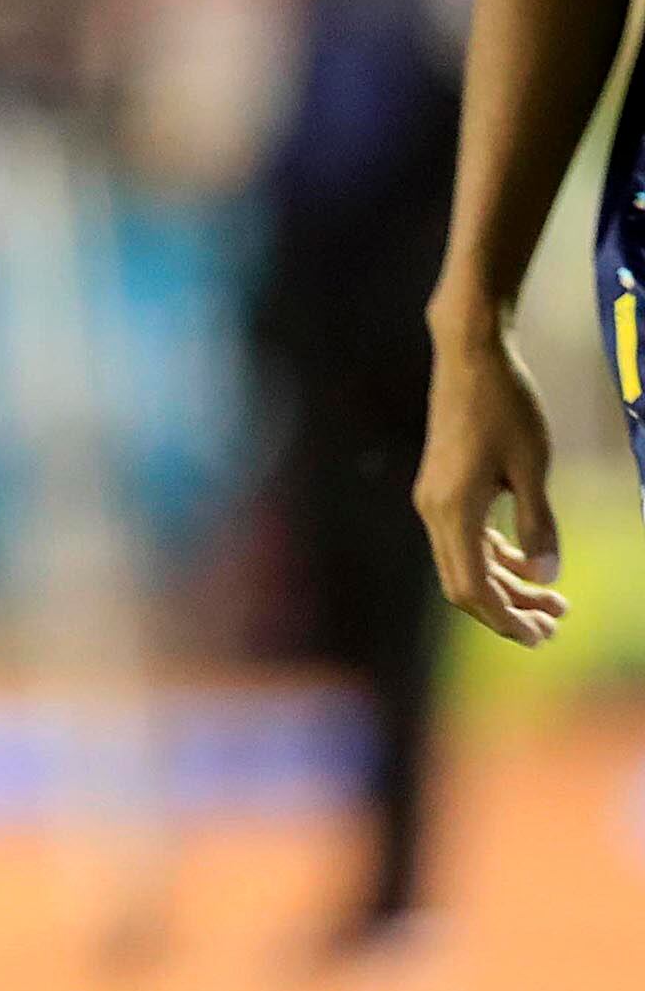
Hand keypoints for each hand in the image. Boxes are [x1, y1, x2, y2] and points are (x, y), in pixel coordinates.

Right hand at [415, 296, 565, 646]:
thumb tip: (547, 577)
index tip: (543, 636)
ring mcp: (434, 498)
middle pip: (464, 583)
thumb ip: (538, 524)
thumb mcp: (532, 466)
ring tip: (554, 600)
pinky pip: (464, 539)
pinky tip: (528, 562)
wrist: (470, 355)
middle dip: (508, 611)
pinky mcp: (442, 487)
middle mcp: (433, 509)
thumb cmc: (506, 405)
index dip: (506, 619)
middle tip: (557, 625)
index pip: (472, 587)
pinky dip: (495, 559)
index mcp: (452, 509)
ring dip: (506, 586)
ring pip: (464, 563)